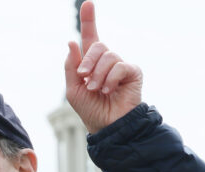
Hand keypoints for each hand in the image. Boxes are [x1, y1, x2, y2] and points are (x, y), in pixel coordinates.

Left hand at [64, 0, 142, 133]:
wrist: (108, 127)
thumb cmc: (91, 110)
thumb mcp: (73, 89)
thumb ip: (71, 66)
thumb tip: (71, 41)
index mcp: (91, 63)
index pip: (90, 37)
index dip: (88, 20)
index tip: (87, 3)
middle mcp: (107, 61)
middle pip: (97, 45)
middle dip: (87, 61)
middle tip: (84, 78)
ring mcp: (121, 66)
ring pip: (108, 56)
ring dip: (98, 75)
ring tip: (97, 89)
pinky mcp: (133, 73)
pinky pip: (120, 66)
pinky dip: (111, 79)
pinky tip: (109, 90)